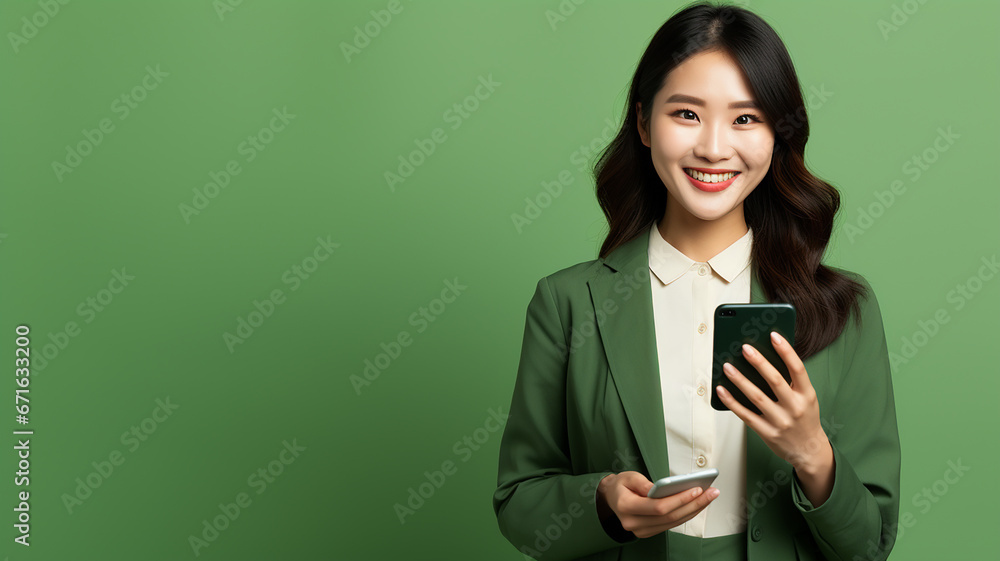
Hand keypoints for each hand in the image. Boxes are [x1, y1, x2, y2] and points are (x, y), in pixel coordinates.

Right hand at [597, 471, 719, 538]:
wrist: (611, 498)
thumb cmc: (620, 486)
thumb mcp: (628, 476)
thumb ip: (643, 482)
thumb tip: (661, 488)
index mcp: (626, 507)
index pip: (658, 507)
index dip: (679, 499)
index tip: (696, 489)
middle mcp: (633, 523)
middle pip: (670, 517)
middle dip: (693, 504)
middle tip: (711, 492)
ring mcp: (641, 530)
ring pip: (673, 523)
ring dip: (694, 510)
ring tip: (709, 497)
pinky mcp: (649, 532)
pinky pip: (671, 525)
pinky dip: (686, 514)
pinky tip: (698, 504)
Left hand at [714, 331, 831, 475]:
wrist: (809, 450)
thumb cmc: (804, 418)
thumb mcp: (807, 398)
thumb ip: (791, 381)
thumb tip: (765, 357)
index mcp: (807, 395)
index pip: (798, 369)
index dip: (786, 351)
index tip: (773, 335)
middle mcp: (795, 407)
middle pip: (775, 381)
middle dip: (759, 362)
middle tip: (745, 348)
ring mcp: (780, 421)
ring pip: (756, 397)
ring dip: (740, 380)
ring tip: (726, 366)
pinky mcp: (766, 432)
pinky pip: (745, 414)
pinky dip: (731, 402)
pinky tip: (721, 390)